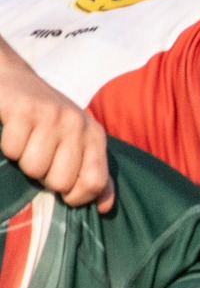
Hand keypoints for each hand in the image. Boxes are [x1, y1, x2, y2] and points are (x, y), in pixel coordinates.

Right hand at [0, 60, 110, 212]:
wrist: (15, 80)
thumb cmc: (47, 120)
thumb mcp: (78, 143)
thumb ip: (93, 173)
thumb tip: (104, 207)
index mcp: (94, 135)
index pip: (94, 182)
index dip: (77, 197)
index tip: (64, 193)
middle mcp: (77, 123)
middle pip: (61, 181)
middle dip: (44, 178)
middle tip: (40, 157)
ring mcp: (50, 115)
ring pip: (34, 169)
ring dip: (24, 162)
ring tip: (27, 144)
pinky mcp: (23, 110)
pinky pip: (13, 151)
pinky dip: (8, 148)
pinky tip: (13, 132)